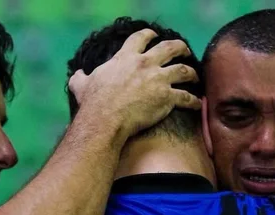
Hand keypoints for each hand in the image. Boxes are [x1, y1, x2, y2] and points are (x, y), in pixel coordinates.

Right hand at [68, 29, 200, 139]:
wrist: (106, 119)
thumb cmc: (94, 103)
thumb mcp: (82, 85)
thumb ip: (81, 77)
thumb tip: (77, 76)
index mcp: (126, 58)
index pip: (141, 39)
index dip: (149, 35)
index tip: (154, 35)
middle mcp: (145, 64)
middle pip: (169, 48)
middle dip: (180, 47)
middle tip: (184, 50)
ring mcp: (158, 80)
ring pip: (183, 70)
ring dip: (192, 72)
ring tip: (196, 76)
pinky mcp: (167, 97)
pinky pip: (186, 97)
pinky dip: (194, 100)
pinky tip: (197, 103)